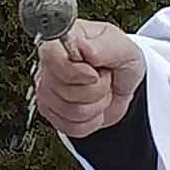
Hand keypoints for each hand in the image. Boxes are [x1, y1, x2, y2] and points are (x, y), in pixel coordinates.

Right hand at [34, 19, 145, 138]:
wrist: (122, 84)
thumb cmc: (119, 60)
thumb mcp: (123, 47)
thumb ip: (104, 46)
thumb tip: (85, 49)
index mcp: (61, 41)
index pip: (52, 59)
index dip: (77, 72)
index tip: (95, 73)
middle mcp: (48, 66)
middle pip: (65, 90)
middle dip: (96, 89)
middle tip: (103, 78)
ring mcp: (46, 92)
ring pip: (71, 112)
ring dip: (96, 105)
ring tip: (101, 91)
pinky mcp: (51, 114)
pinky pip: (72, 128)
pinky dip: (92, 121)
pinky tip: (94, 106)